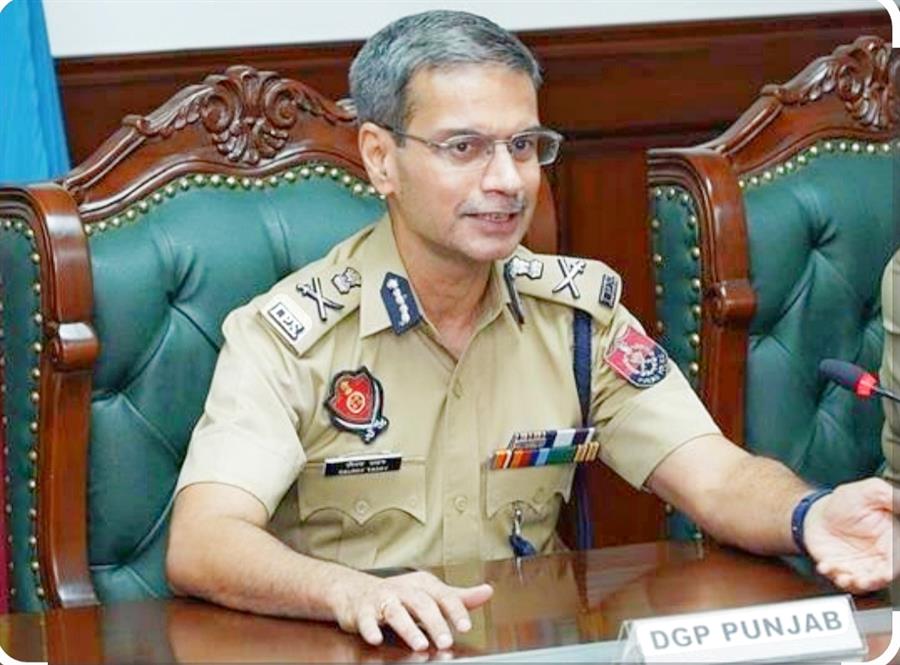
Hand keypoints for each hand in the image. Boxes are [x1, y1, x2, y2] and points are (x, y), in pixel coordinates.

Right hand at [330, 570, 492, 650]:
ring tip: (420, 643)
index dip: (455, 609)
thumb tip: (486, 592)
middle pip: (421, 603)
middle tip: (446, 641)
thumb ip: (457, 597)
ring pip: (395, 611)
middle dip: (434, 622)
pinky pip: (366, 619)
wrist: (356, 592)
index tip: (465, 625)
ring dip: (408, 628)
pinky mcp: (362, 611)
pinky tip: (377, 638)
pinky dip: (371, 628)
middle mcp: (402, 589)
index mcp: (422, 584)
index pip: (442, 595)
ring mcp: (381, 599)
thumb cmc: (399, 595)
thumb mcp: (429, 594)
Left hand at [804, 477, 898, 592]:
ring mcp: (860, 565)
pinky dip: (832, 575)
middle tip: (866, 579)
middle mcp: (879, 557)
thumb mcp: (871, 491)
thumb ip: (892, 498)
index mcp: (892, 539)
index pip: (898, 558)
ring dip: (856, 583)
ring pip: (864, 582)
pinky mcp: (841, 569)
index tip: (888, 571)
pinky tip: (825, 566)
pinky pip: (839, 578)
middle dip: (876, 580)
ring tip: (845, 578)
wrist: (817, 513)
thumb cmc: (845, 502)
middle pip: (884, 575)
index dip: (894, 566)